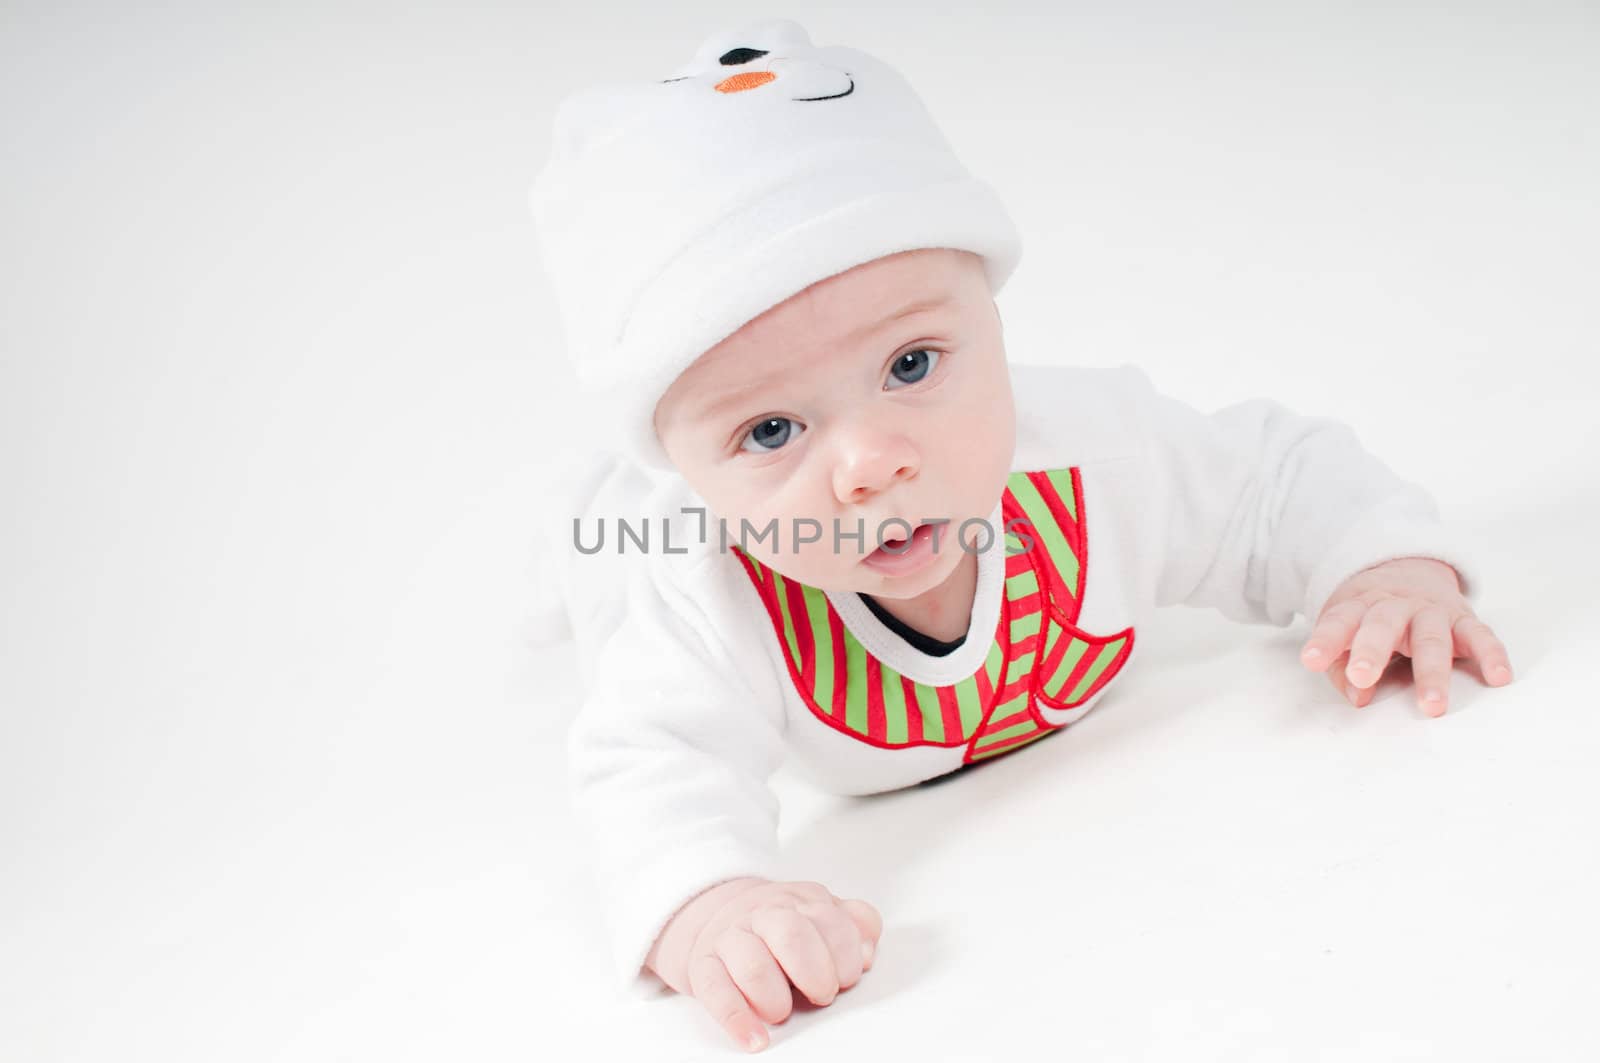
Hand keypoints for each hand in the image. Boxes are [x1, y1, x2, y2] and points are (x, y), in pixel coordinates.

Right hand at [645, 876, 881, 1052]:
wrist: (719, 916)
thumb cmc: (781, 928)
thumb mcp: (821, 913)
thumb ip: (855, 925)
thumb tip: (867, 953)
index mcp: (800, 901)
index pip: (831, 919)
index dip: (846, 955)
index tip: (846, 978)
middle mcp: (764, 914)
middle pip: (792, 934)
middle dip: (815, 972)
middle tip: (821, 994)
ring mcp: (731, 938)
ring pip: (753, 965)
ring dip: (775, 998)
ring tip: (782, 1012)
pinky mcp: (704, 965)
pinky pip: (715, 991)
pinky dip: (737, 1020)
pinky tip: (755, 1038)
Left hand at [1298, 556, 1513, 715]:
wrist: (1408, 567)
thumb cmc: (1370, 613)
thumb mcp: (1346, 631)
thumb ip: (1343, 667)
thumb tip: (1358, 696)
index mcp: (1360, 605)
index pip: (1339, 620)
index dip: (1326, 640)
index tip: (1311, 660)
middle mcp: (1397, 605)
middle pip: (1383, 625)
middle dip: (1372, 651)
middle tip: (1363, 678)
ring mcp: (1432, 611)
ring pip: (1432, 638)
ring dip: (1432, 672)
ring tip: (1432, 705)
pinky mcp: (1465, 619)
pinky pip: (1481, 635)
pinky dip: (1492, 655)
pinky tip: (1498, 677)